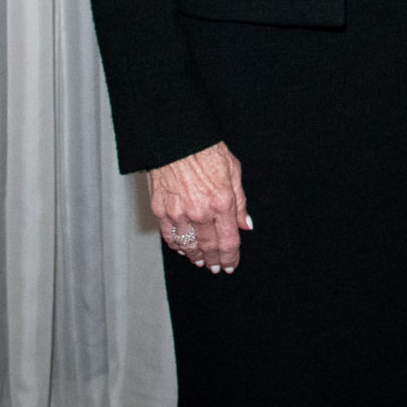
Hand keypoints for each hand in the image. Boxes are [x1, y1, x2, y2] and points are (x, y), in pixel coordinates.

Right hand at [148, 141, 248, 272]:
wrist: (176, 139)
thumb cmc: (206, 151)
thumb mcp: (233, 171)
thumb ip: (240, 202)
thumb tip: (246, 225)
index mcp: (222, 202)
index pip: (228, 241)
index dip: (230, 257)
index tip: (231, 265)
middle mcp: (200, 211)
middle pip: (208, 247)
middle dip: (213, 261)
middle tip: (215, 268)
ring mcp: (178, 212)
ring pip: (187, 245)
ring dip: (195, 256)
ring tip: (200, 260)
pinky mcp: (160, 209)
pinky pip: (169, 235)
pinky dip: (177, 245)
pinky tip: (183, 248)